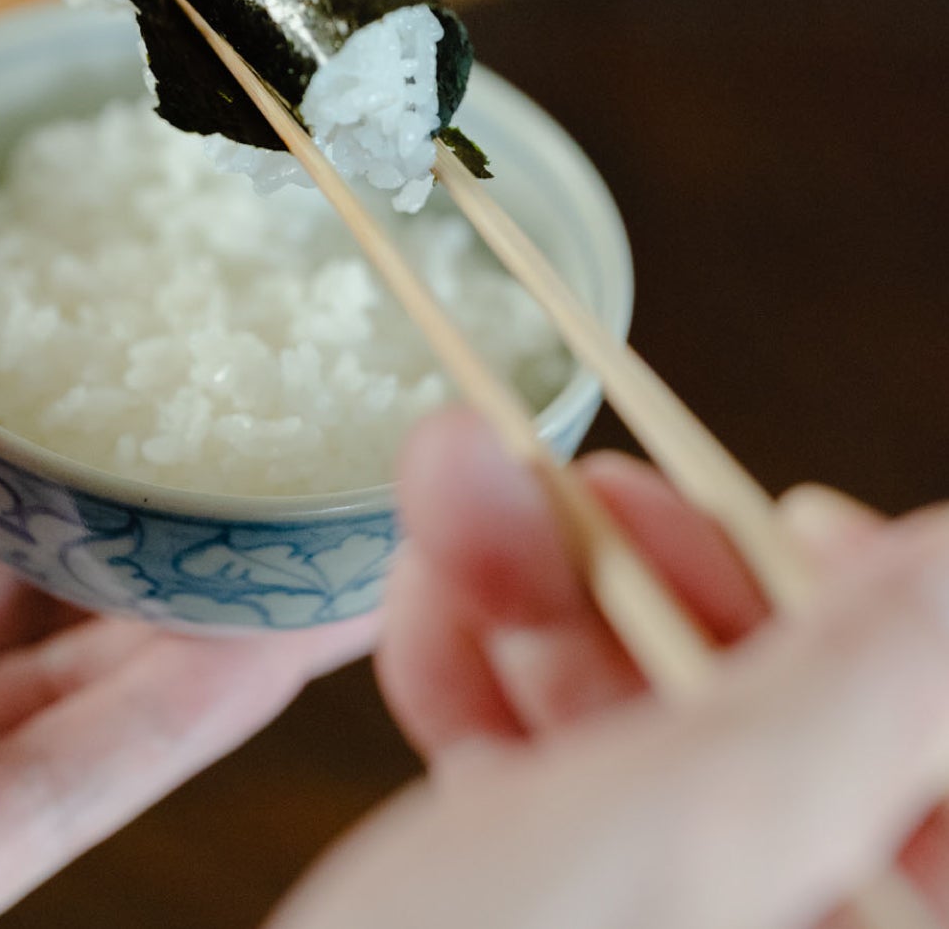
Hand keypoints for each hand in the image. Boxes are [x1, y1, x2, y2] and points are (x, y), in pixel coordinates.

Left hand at [0, 332, 368, 928]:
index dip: (42, 414)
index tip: (159, 351)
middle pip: (14, 574)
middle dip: (143, 513)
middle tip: (276, 437)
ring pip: (58, 684)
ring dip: (190, 618)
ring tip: (313, 534)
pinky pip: (45, 802)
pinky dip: (160, 730)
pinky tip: (258, 655)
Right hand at [270, 411, 948, 928]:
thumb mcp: (691, 843)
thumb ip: (862, 699)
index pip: (938, 762)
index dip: (876, 627)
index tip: (785, 520)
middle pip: (776, 734)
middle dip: (651, 581)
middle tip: (560, 477)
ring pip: (643, 742)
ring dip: (538, 600)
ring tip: (445, 503)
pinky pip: (543, 792)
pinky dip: (479, 683)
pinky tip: (424, 619)